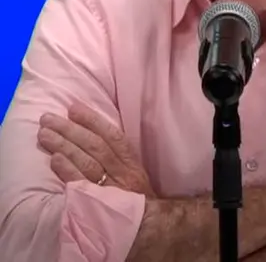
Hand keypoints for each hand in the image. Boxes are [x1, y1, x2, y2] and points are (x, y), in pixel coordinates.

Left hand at [37, 102, 155, 196]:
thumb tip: (95, 135)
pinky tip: (55, 159)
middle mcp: (123, 174)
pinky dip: (68, 170)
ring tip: (44, 134)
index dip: (93, 120)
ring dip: (64, 145)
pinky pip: (82, 184)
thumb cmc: (138, 202)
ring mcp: (111, 189)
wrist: (149, 228)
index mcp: (132, 164)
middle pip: (95, 146)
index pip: (113, 137)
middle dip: (71, 129)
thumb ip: (119, 159)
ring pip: (86, 161)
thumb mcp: (135, 176)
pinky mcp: (99, 204)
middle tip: (50, 118)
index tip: (75, 107)